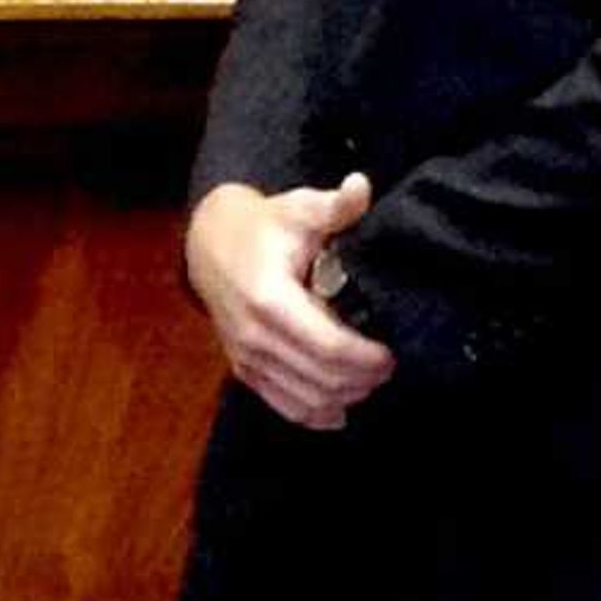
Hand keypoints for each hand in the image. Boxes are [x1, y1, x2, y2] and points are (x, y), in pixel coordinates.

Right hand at [183, 173, 396, 431]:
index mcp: (269, 299)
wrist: (209, 244)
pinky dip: (316, 414)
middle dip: (364, 379)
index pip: (328, 348)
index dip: (367, 359)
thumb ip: (334, 205)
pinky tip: (340, 408)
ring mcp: (246, 357)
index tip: (391, 351)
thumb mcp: (297, 209)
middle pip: (323, 381)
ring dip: (345, 396)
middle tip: (388, 364)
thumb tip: (362, 187)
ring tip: (367, 377)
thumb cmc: (262, 227)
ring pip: (306, 400)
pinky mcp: (243, 370)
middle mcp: (254, 336)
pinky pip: (283, 407)